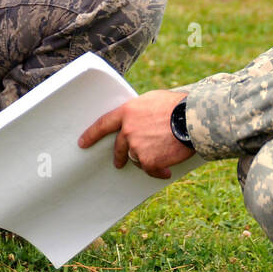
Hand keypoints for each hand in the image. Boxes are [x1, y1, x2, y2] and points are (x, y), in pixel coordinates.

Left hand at [78, 89, 192, 179]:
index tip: (82, 143)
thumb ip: (139, 112)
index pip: (103, 124)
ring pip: (137, 158)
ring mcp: (137, 147)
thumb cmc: (176, 105)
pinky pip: (150, 169)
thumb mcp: (152, 100)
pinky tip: (167, 170)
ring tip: (164, 155)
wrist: (191, 118)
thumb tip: (138, 119)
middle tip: (119, 163)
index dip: (91, 134)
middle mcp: (128, 130)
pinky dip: (158, 171)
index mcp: (127, 112)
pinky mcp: (148, 161)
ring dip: (147, 159)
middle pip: (120, 147)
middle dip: (119, 156)